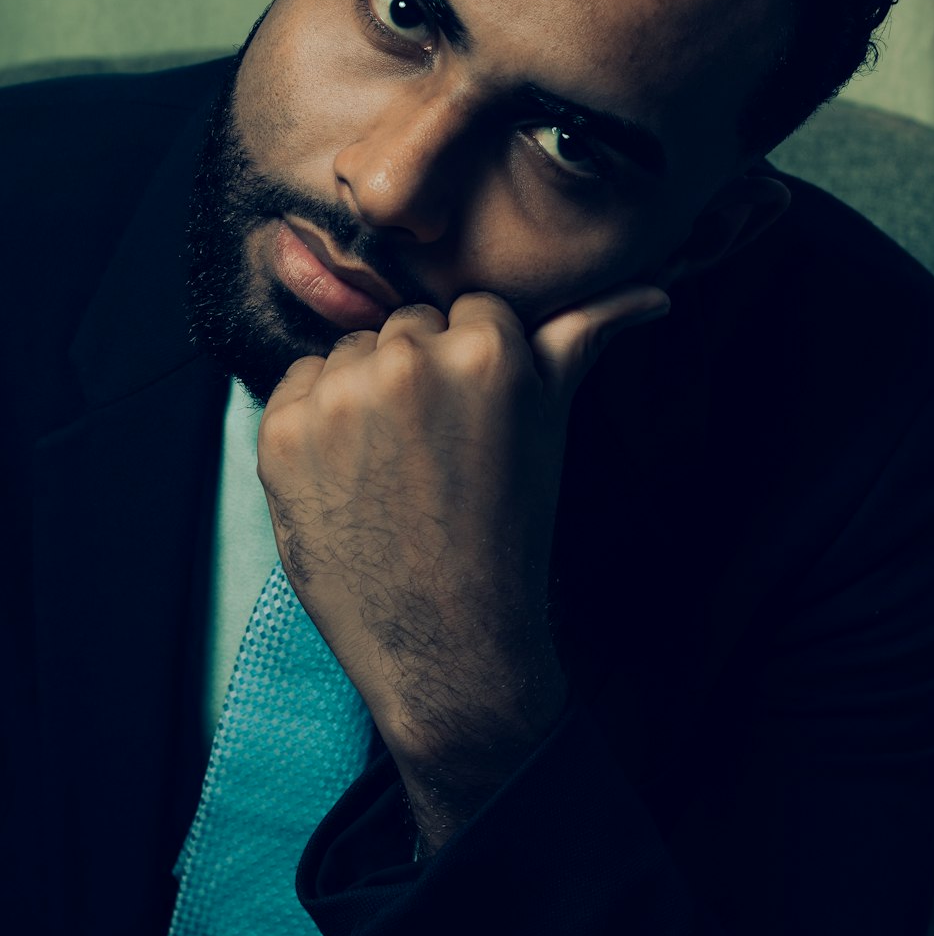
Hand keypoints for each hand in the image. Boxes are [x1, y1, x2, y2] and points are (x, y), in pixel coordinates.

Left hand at [257, 284, 669, 845]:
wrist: (448, 640)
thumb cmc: (510, 529)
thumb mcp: (551, 427)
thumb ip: (583, 340)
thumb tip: (651, 294)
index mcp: (486, 351)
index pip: (470, 312)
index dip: (474, 367)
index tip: (476, 422)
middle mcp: (408, 361)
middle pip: (406, 327)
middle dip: (420, 374)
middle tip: (435, 450)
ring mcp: (338, 398)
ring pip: (348, 352)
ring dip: (362, 391)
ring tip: (393, 466)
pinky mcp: (281, 434)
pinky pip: (295, 386)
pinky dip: (314, 422)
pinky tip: (349, 475)